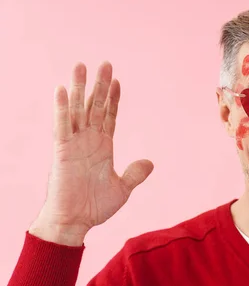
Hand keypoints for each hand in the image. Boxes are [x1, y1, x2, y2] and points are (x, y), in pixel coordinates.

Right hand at [30, 62, 153, 244]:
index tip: (117, 81)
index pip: (109, 116)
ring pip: (78, 110)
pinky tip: (63, 89)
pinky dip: (62, 108)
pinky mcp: (62, 151)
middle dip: (100, 86)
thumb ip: (135, 174)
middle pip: (95, 107)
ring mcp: (74, 144)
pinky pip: (62, 126)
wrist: (76, 222)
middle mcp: (88, 141)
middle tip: (105, 63)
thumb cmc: (95, 207)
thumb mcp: (122, 188)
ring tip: (82, 66)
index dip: (113, 99)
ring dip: (80, 88)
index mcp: (103, 147)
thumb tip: (150, 162)